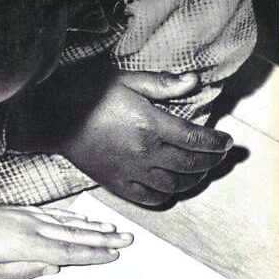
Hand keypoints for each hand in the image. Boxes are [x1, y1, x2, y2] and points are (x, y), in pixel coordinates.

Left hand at [0, 205, 132, 278]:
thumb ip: (25, 271)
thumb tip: (56, 268)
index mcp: (23, 244)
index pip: (66, 252)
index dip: (93, 254)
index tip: (115, 256)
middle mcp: (27, 226)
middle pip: (73, 233)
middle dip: (103, 238)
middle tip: (129, 240)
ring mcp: (22, 215)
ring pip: (65, 222)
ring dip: (92, 225)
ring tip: (114, 229)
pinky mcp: (15, 210)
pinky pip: (51, 214)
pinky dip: (70, 216)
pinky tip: (81, 218)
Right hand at [9, 67, 232, 206]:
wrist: (52, 118)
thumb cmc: (86, 94)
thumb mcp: (126, 79)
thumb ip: (163, 84)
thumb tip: (194, 81)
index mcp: (150, 125)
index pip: (197, 139)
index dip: (217, 142)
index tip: (226, 141)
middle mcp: (144, 153)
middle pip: (191, 165)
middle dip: (211, 161)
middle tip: (219, 156)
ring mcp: (130, 172)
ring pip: (174, 186)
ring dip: (193, 181)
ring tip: (199, 172)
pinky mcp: (116, 183)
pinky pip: (148, 198)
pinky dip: (165, 197)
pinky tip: (170, 188)